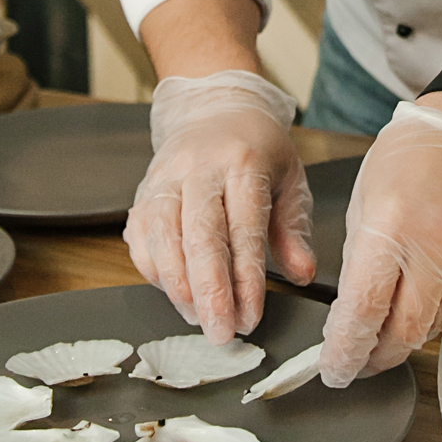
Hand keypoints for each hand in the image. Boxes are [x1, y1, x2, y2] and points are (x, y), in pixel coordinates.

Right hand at [125, 71, 314, 341]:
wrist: (215, 107)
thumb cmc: (258, 150)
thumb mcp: (290, 178)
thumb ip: (294, 229)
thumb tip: (302, 274)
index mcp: (244, 162)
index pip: (244, 227)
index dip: (246, 278)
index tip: (251, 318)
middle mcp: (200, 167)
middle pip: (199, 235)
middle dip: (209, 292)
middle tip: (220, 334)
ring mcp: (166, 176)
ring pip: (162, 235)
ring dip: (178, 286)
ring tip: (198, 319)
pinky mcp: (144, 189)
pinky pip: (140, 235)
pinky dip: (153, 269)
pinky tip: (173, 292)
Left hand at [320, 101, 441, 386]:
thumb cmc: (411, 156)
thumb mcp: (367, 200)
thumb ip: (362, 259)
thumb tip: (354, 314)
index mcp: (390, 228)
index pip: (364, 312)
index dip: (346, 352)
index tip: (334, 369)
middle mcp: (433, 247)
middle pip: (403, 334)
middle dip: (375, 358)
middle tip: (357, 363)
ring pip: (433, 325)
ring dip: (405, 337)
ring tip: (386, 333)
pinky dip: (437, 311)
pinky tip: (423, 298)